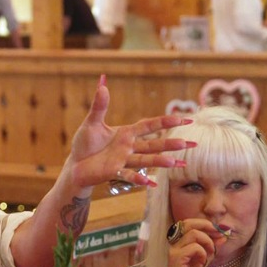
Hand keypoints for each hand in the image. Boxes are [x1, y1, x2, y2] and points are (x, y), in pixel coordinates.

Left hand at [63, 75, 193, 190]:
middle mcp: (129, 147)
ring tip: (177, 164)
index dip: (166, 121)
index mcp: (126, 133)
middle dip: (171, 144)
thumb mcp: (91, 123)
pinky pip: (127, 175)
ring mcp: (123, 160)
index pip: (150, 125)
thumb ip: (99, 106)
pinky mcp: (114, 171)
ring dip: (160, 161)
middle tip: (191, 144)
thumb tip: (101, 83)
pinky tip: (150, 183)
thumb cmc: (85, 144)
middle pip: (153, 145)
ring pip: (145, 160)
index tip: (185, 119)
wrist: (76, 165)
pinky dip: (138, 179)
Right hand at [163, 219, 227, 266]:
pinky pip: (194, 247)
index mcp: (180, 242)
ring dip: (207, 242)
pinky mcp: (176, 258)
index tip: (220, 231)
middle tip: (219, 234)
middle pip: (190, 223)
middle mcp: (175, 243)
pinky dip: (203, 253)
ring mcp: (174, 250)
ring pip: (194, 234)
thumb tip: (223, 236)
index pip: (190, 223)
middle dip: (207, 226)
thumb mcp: (204, 260)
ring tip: (210, 253)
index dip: (206, 223)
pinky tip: (202, 262)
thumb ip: (211, 248)